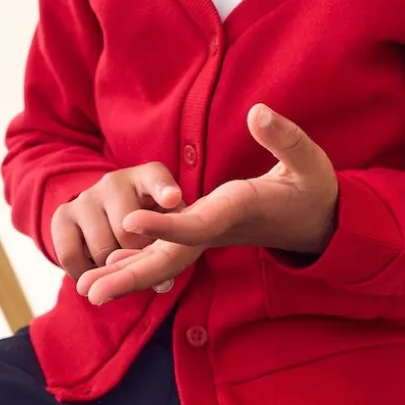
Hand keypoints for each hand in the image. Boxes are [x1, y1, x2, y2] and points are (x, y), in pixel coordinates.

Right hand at [50, 163, 183, 282]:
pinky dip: (82, 274)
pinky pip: (70, 256)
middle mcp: (114, 182)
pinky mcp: (62, 215)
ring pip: (102, 250)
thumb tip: (162, 285)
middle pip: (128, 232)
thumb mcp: (165, 227)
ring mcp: (86, 197)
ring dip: (111, 269)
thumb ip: (170, 248)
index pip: (157, 178)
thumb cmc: (149, 220)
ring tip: (118, 264)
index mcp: (148, 177)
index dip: (164, 190)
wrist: (106, 212)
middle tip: (139, 262)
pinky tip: (93, 273)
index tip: (172, 199)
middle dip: (136, 258)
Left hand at [76, 105, 338, 305]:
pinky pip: (166, 256)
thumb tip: (258, 113)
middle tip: (89, 292)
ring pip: (163, 263)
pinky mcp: (205, 235)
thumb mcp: (308, 160)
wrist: (320, 222)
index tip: (127, 222)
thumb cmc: (313, 189)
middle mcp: (218, 230)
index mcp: (238, 210)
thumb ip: (284, 139)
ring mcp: (209, 236)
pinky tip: (107, 268)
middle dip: (131, 275)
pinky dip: (137, 265)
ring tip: (84, 288)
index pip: (196, 225)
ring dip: (125, 276)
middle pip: (170, 259)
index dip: (163, 225)